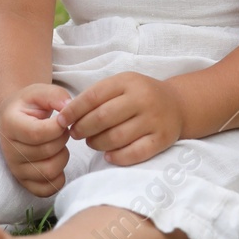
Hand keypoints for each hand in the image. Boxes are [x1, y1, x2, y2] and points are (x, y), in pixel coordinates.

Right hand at [0, 84, 71, 196]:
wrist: (15, 119)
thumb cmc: (30, 105)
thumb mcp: (40, 91)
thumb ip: (56, 96)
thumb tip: (70, 109)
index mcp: (9, 124)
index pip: (37, 133)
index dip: (58, 127)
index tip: (63, 119)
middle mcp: (8, 150)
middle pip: (47, 151)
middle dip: (63, 138)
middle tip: (62, 130)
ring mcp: (15, 169)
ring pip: (50, 172)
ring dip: (63, 156)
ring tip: (59, 144)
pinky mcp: (24, 183)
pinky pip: (48, 189)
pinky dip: (59, 176)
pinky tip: (56, 159)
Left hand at [59, 72, 184, 165]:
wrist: (177, 104)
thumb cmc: (139, 95)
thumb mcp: (121, 85)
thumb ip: (95, 96)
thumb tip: (65, 114)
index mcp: (128, 81)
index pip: (93, 96)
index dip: (73, 110)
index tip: (61, 120)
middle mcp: (142, 98)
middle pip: (103, 118)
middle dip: (83, 129)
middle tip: (75, 134)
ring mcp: (154, 119)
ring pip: (116, 137)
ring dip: (97, 144)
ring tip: (92, 143)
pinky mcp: (162, 139)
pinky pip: (135, 153)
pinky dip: (117, 157)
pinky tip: (108, 156)